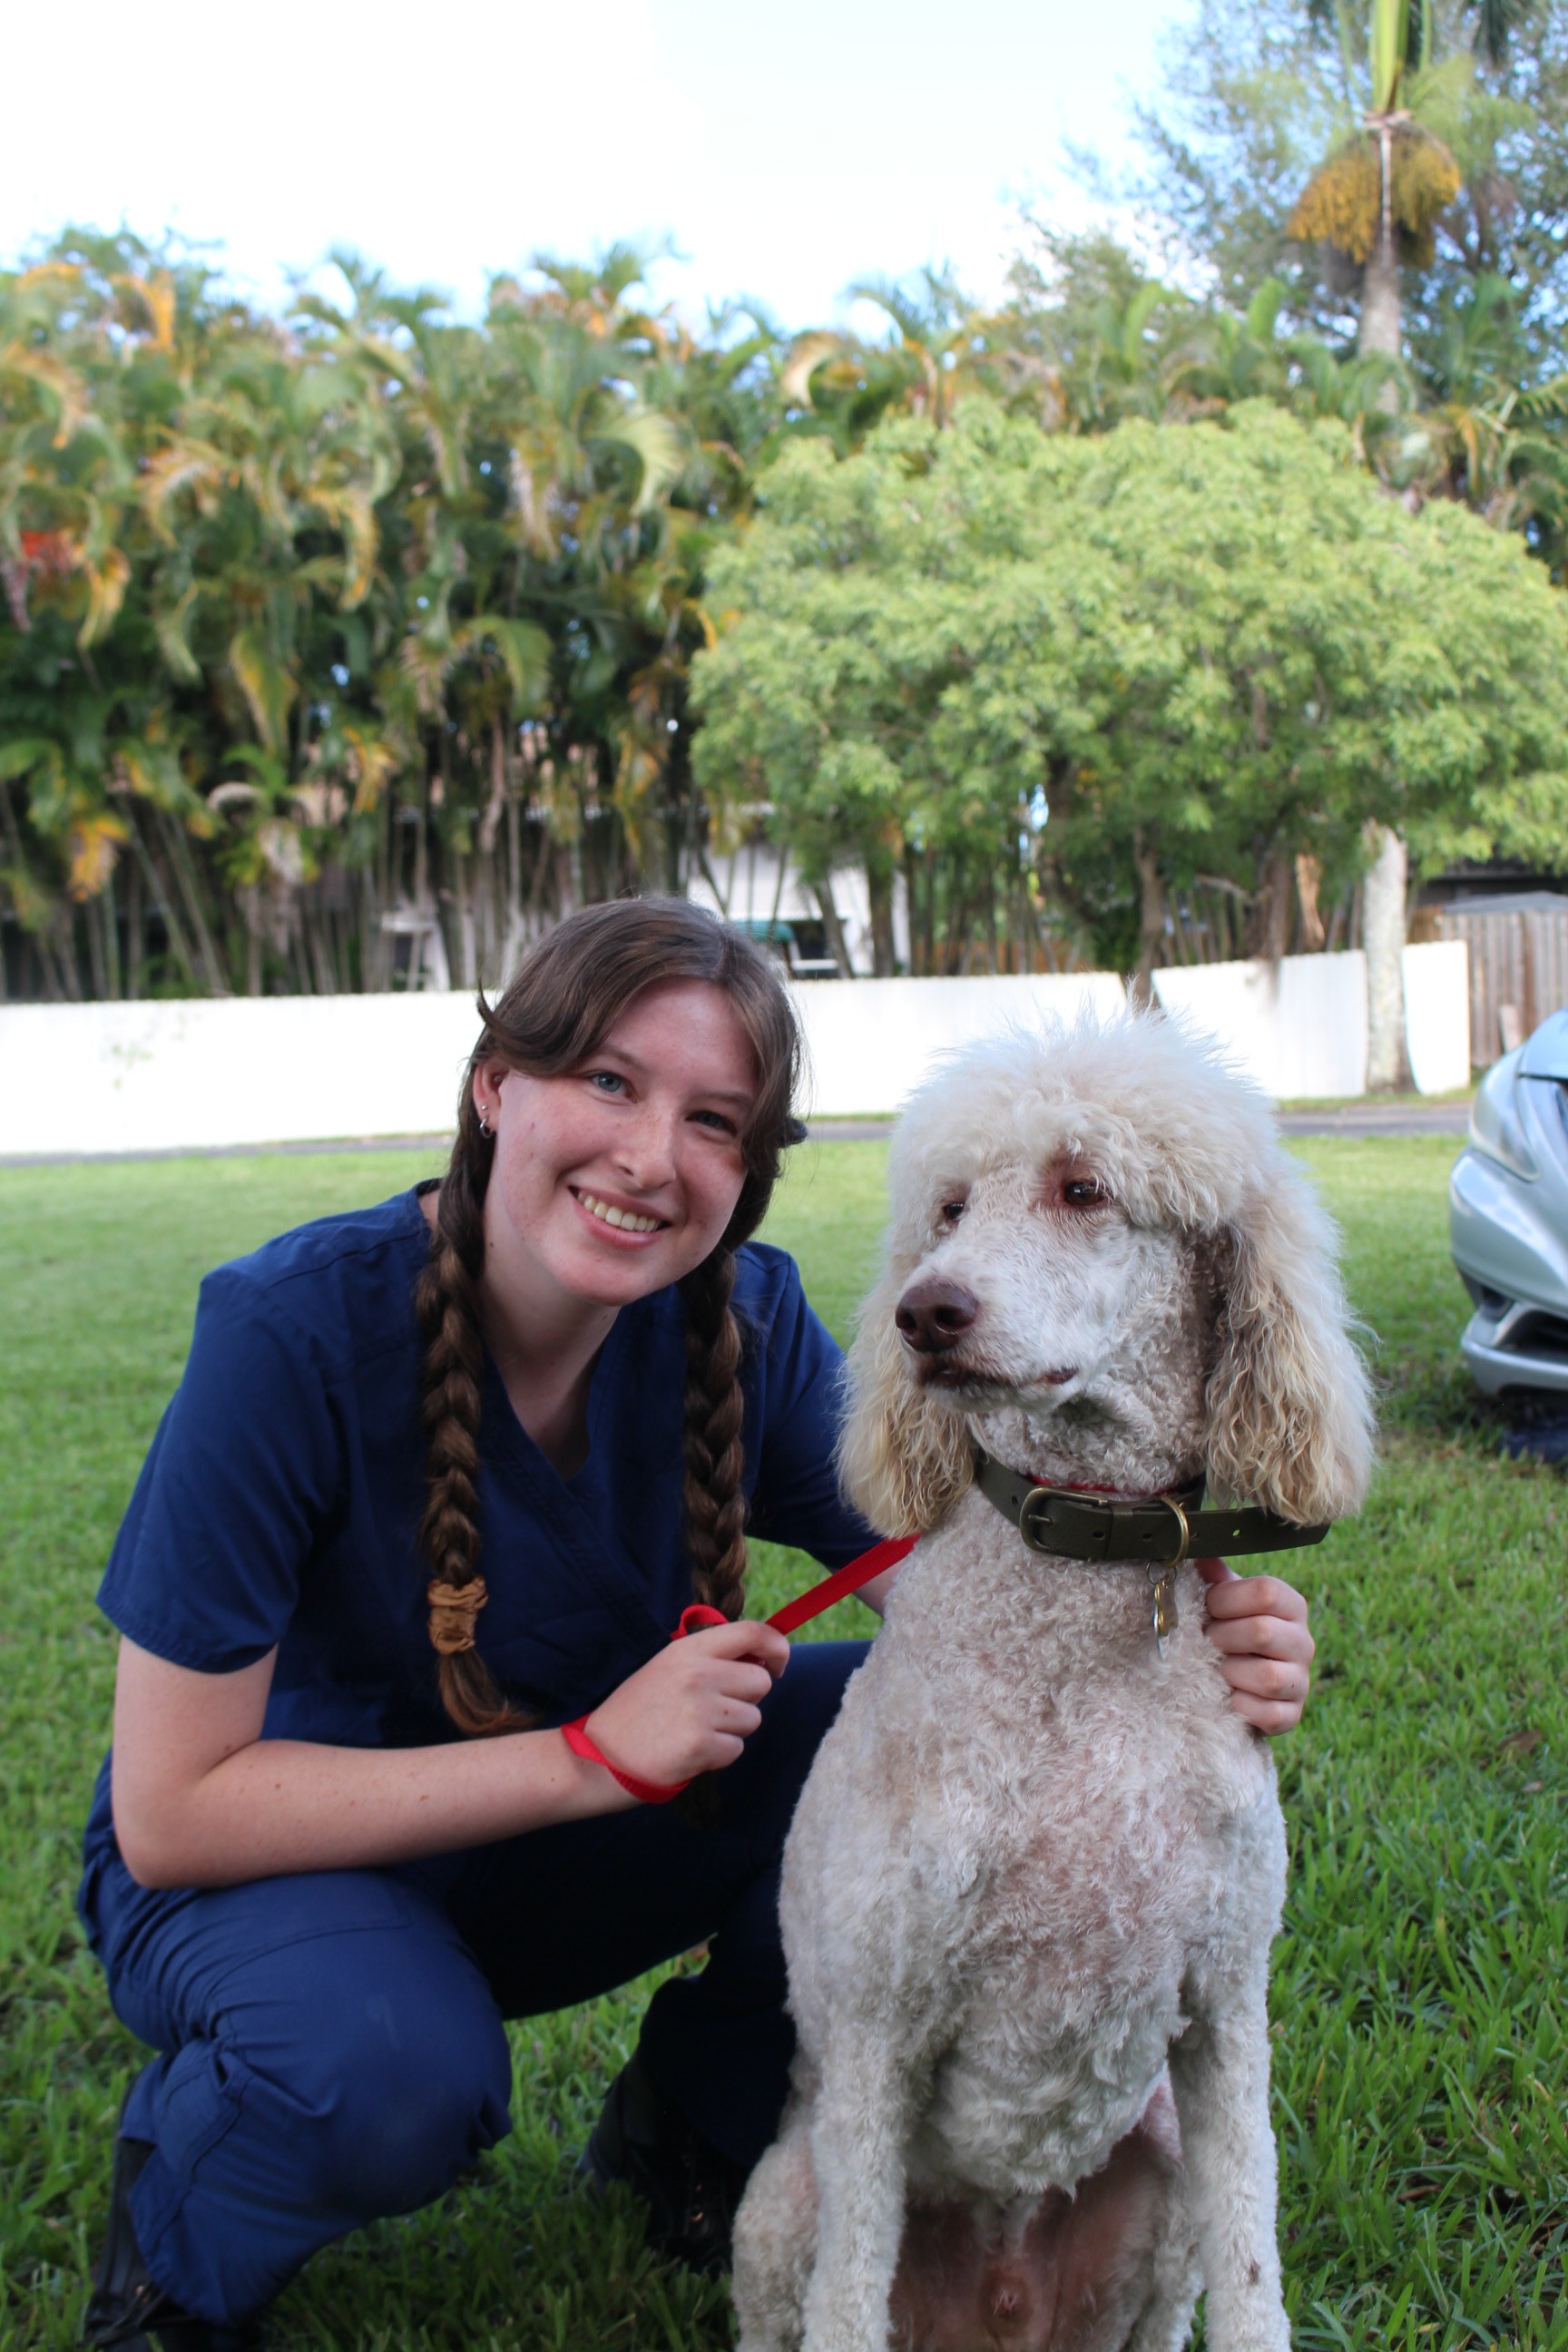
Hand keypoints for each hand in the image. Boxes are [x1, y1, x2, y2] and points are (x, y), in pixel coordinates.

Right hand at [582, 1620, 789, 1793]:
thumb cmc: (640, 1709)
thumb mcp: (669, 1666)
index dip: (776, 1646)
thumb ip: (711, 1658)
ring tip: (696, 1729)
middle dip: (747, 1698)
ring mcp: (700, 1710)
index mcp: (689, 1650)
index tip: (779, 1663)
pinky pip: (737, 1749)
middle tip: (716, 1709)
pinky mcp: (701, 1745)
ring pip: (753, 1719)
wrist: (602, 1754)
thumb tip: (763, 1658)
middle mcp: (698, 1674)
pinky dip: (720, 1754)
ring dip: (733, 1730)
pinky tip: (691, 1750)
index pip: (751, 1632)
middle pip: (761, 1682)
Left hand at [1196, 1560, 1313, 1735]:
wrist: (1241, 1684)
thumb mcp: (1226, 1602)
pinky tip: (1227, 1696)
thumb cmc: (1231, 1633)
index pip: (1266, 1592)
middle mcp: (1304, 1642)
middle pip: (1262, 1632)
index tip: (1208, 1607)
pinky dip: (1239, 1705)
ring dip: (1230, 1672)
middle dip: (1222, 1637)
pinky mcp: (1292, 1715)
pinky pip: (1267, 1713)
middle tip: (1207, 1640)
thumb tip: (1200, 1551)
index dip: (1226, 1599)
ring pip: (1268, 1676)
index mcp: (1291, 1606)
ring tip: (1216, 1667)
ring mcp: (1301, 1681)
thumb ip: (1216, 1577)